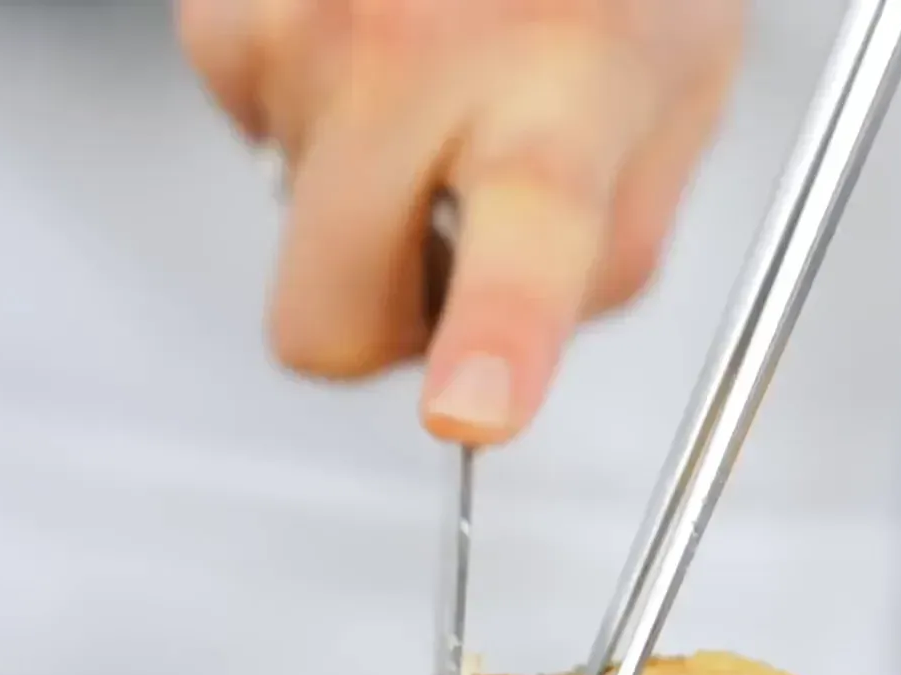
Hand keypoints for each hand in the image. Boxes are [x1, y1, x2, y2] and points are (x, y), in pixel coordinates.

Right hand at [177, 0, 744, 445]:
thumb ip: (605, 256)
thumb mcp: (675, 107)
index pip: (527, 242)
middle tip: (445, 240)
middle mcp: (418, 51)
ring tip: (430, 79)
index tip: (472, 408)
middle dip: (374, 321)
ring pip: (284, 228)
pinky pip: (248, 133)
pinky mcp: (225, 10)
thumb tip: (497, 360)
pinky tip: (374, 41)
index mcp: (567, 91)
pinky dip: (309, 108)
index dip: (492, 338)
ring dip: (354, 188)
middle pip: (324, 320)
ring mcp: (305, 28)